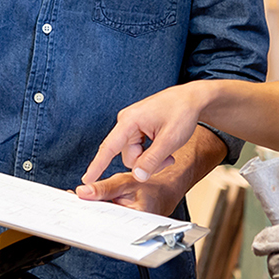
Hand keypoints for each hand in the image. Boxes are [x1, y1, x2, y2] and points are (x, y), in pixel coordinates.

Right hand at [75, 126, 226, 212]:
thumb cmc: (182, 113)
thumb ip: (152, 160)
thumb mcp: (169, 140)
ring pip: (134, 155)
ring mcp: (131, 124)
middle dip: (146, 163)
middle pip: (127, 156)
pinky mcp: (137, 128)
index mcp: (129, 120)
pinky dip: (150, 153)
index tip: (86, 179)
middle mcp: (126, 121)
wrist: (191, 99)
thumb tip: (137, 176)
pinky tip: (163, 146)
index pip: (109, 147)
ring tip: (169, 152)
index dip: (97, 165)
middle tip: (168, 160)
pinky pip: (138, 149)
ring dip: (150, 159)